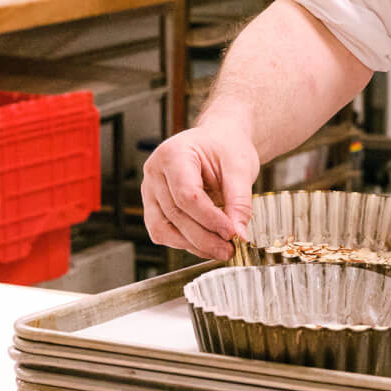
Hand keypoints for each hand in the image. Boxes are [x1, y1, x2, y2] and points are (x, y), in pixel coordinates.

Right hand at [141, 124, 259, 260]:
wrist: (220, 140)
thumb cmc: (226, 147)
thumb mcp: (241, 167)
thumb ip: (240, 202)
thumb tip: (239, 235)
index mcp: (173, 154)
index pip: (187, 195)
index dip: (210, 219)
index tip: (232, 232)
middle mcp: (155, 172)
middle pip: (175, 215)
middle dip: (204, 238)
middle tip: (230, 249)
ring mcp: (150, 190)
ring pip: (164, 229)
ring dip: (193, 245)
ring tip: (221, 249)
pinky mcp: (153, 206)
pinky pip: (162, 232)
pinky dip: (184, 242)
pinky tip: (206, 244)